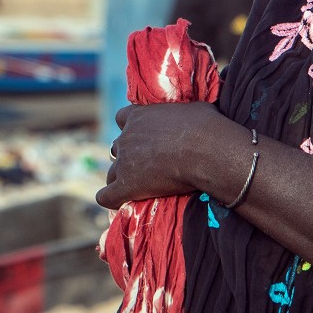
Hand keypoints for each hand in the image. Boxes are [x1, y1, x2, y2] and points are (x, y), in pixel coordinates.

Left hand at [96, 102, 227, 208]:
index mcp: (139, 116)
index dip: (131, 129)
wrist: (205, 150)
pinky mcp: (126, 185)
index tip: (144, 138)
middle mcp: (127, 137)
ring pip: (112, 174)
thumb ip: (181, 113)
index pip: (122, 118)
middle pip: (117, 148)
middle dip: (129, 157)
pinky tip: (121, 203)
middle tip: (149, 167)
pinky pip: (107, 197)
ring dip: (121, 180)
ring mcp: (124, 162)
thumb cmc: (205, 127)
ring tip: (138, 189)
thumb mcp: (192, 109)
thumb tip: (194, 114)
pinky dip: (111, 200)